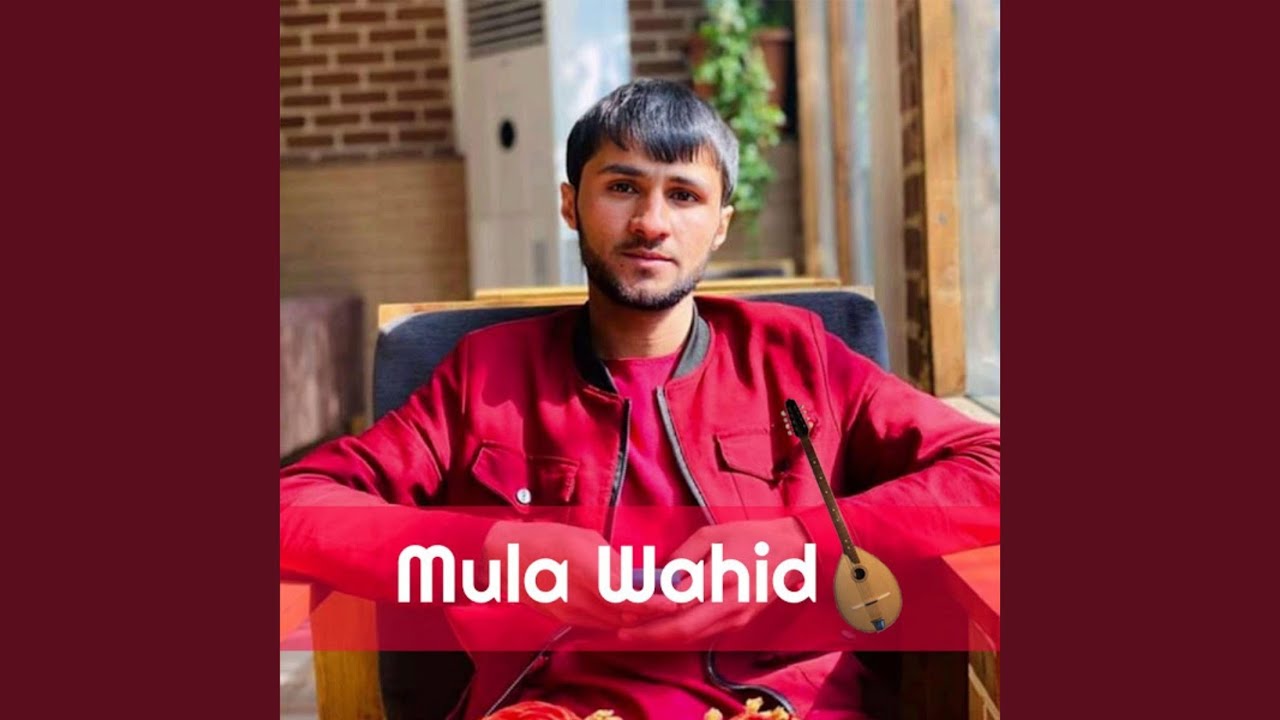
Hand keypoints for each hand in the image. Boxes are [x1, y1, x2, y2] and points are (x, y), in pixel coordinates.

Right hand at [483, 520, 678, 630]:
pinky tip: (627, 610)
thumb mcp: (587, 539)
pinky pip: (599, 624)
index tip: (674, 599)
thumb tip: (635, 576)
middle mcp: (582, 599)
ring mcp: (572, 613)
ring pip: (615, 624)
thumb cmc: (547, 540)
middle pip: (627, 616)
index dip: (655, 603)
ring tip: (655, 606)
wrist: (507, 558)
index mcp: (589, 573)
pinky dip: (618, 620)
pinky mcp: (565, 620)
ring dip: (637, 618)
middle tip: (674, 602)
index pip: (630, 598)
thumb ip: (613, 562)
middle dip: (653, 612)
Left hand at [617, 516, 809, 643]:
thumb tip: (656, 578)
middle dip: (648, 635)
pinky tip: (662, 630)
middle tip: (620, 634)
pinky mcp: (738, 625)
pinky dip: (680, 635)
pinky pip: (704, 635)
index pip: (679, 602)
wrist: (791, 553)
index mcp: (721, 577)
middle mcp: (729, 604)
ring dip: (661, 639)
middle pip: (682, 630)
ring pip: (692, 638)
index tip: (624, 610)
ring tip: (634, 634)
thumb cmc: (750, 537)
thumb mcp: (712, 535)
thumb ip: (682, 558)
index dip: (650, 610)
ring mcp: (736, 619)